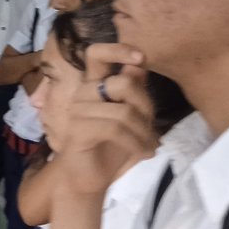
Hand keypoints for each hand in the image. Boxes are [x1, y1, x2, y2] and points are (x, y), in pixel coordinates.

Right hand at [58, 43, 156, 195]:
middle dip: (145, 107)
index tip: (139, 57)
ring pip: (123, 111)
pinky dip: (136, 143)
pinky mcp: (77, 130)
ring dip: (145, 133)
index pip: (95, 54)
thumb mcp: (131, 117)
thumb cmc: (111, 148)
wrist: (91, 179)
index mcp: (93, 86)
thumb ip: (133, 91)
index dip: (117, 49)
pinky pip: (115, 129)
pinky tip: (144, 154)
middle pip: (121, 83)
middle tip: (151, 128)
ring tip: (150, 146)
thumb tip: (139, 64)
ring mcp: (77, 111)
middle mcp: (81, 93)